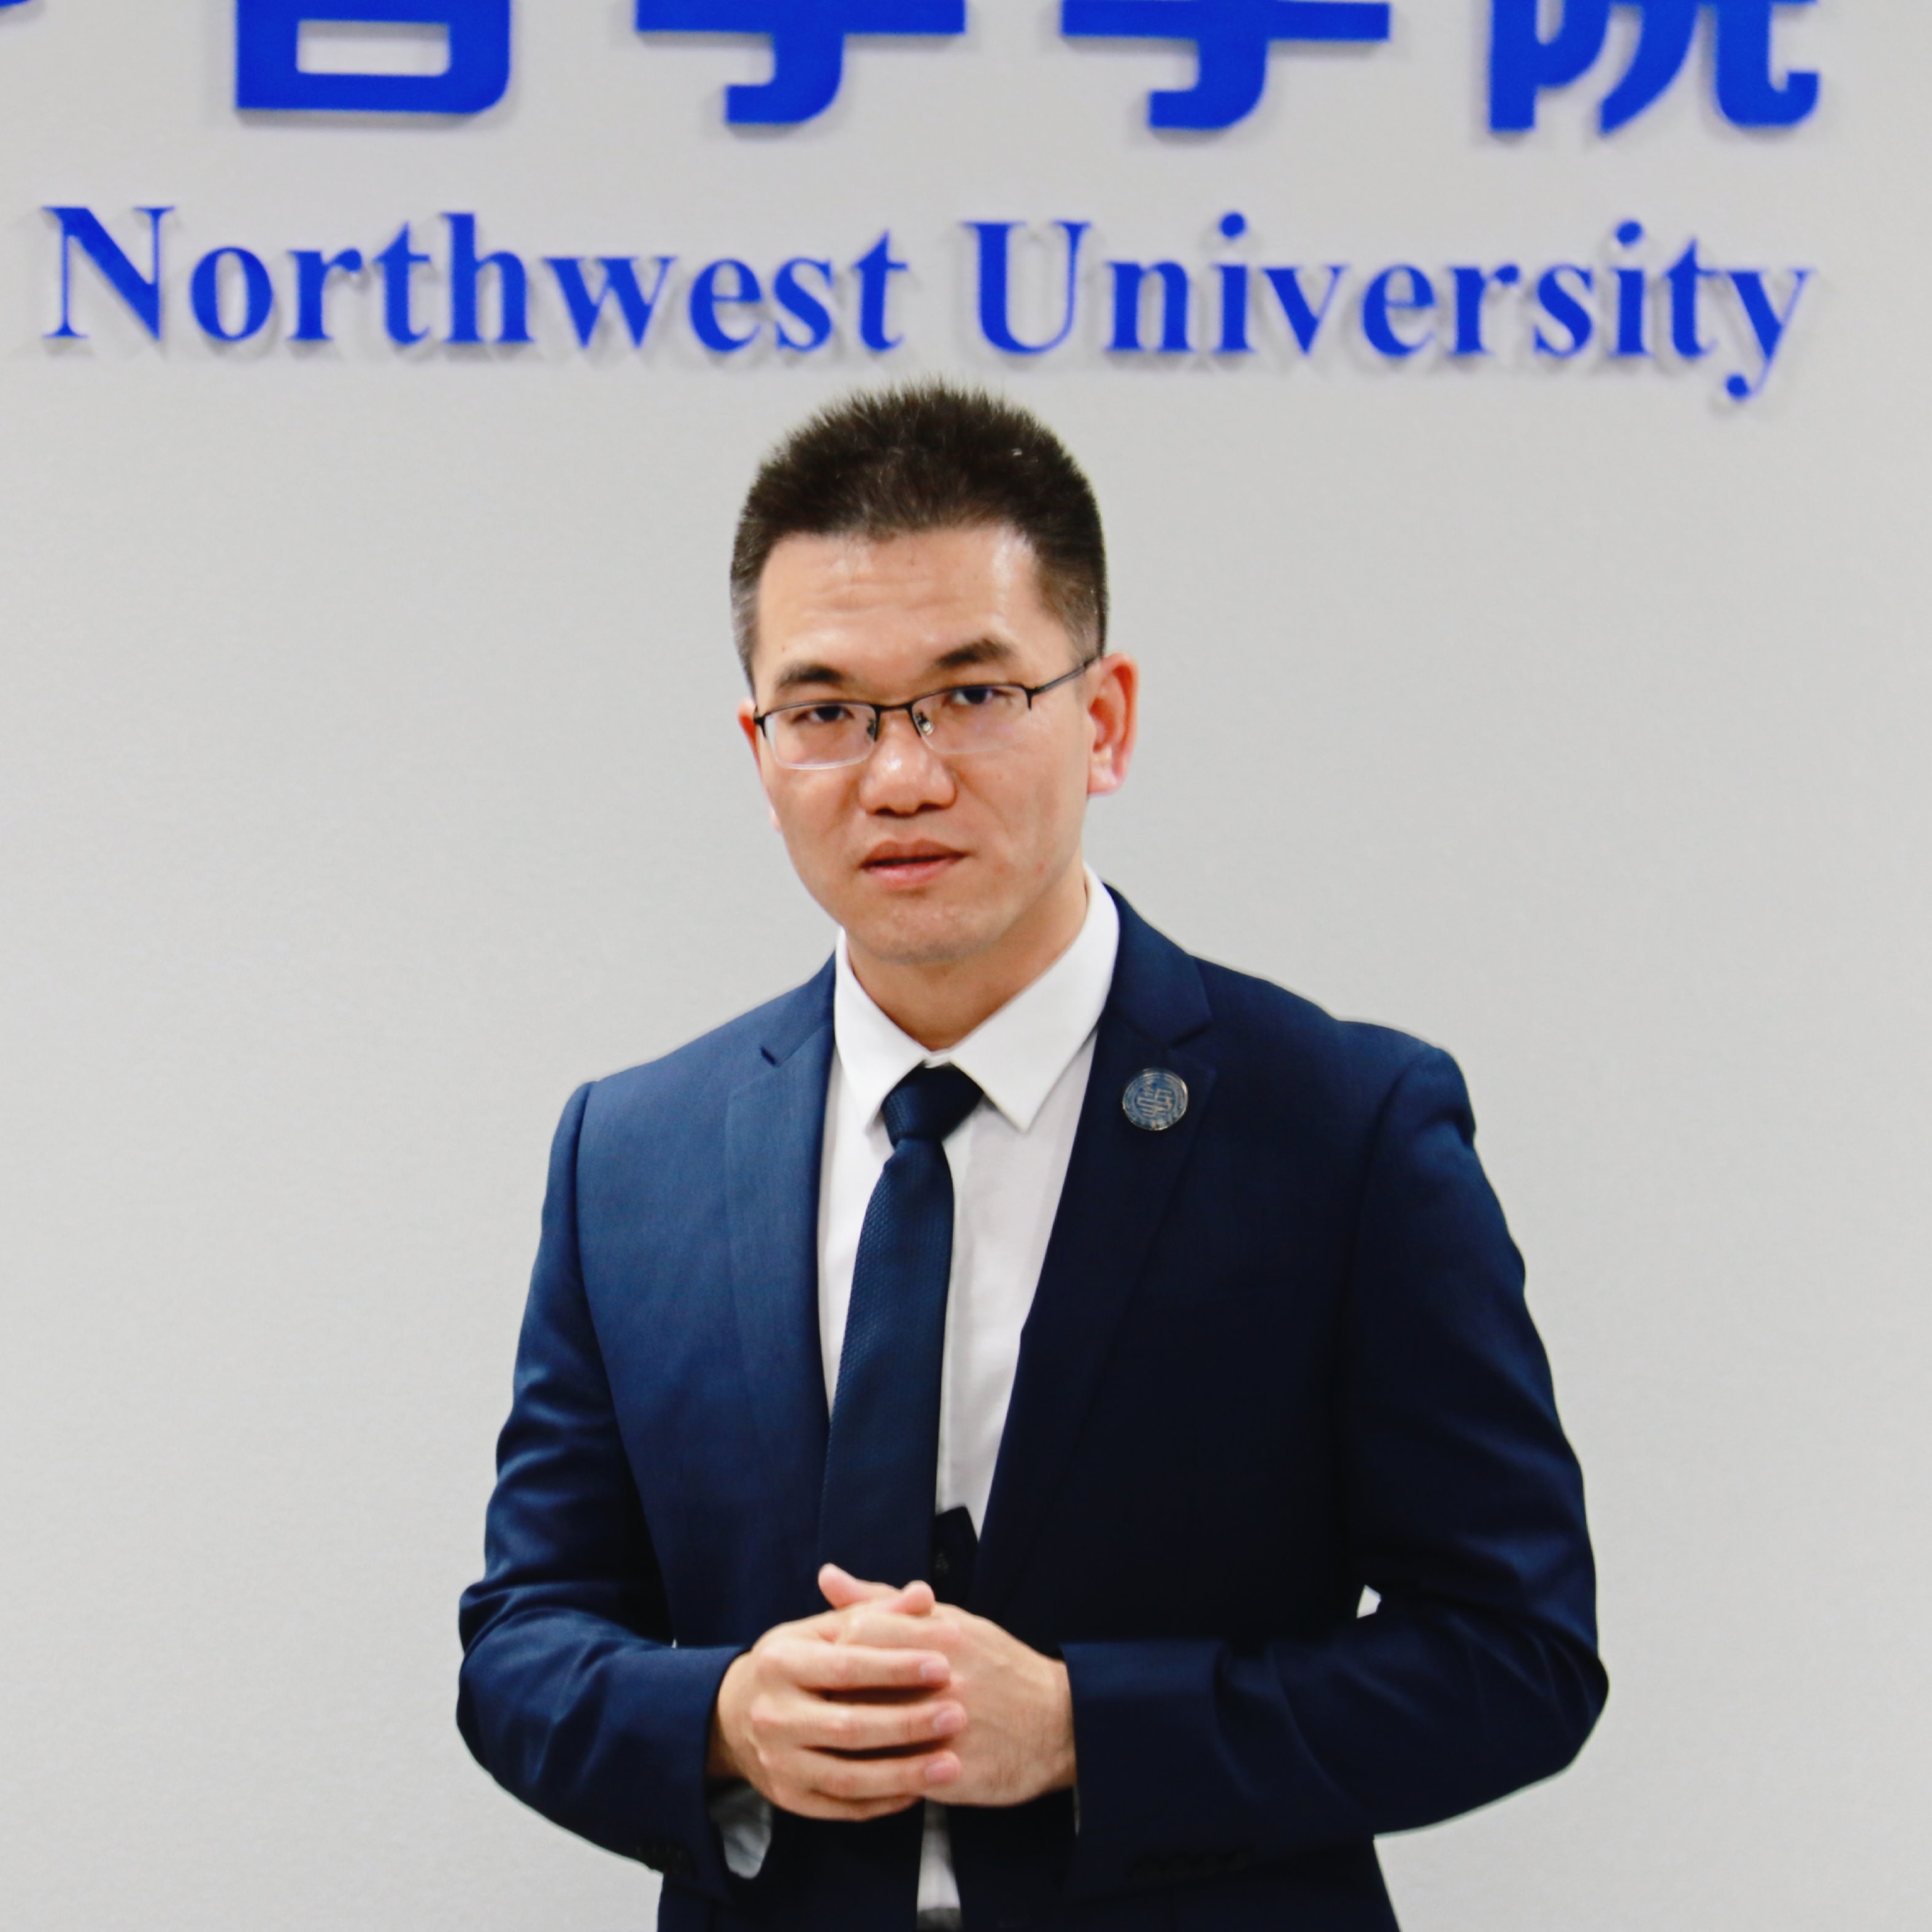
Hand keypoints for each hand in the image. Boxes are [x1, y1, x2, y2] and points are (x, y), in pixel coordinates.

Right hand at [707, 1576, 964, 1821]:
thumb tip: (923, 1593)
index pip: (845, 1666)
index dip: (896, 1667)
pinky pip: (842, 1806)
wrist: (737, 1713)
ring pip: (847, 1777)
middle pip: (848, 1726)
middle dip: (908, 1723)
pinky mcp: (787, 1798)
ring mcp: (778, 1762)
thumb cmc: (797, 1661)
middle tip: (959, 1715)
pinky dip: (883, 1801)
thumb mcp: (824, 1629)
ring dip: (903, 1773)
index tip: (944, 1665)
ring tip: (952, 1764)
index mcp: (781, 1662)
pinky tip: (920, 1789)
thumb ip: (875, 1612)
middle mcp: (772, 1715)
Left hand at [823, 1566, 1076, 1807]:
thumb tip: (827, 1576)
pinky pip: (897, 1779)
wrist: (1057, 1723)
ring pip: (872, 1735)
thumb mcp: (948, 1619)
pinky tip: (872, 1769)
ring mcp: (949, 1727)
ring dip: (851, 1737)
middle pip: (858, 1684)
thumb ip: (884, 1600)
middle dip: (835, 1693)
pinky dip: (877, 1775)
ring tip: (845, 1736)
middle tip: (828, 1701)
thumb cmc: (996, 1665)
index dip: (838, 1648)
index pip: (859, 1634)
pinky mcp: (955, 1773)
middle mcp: (943, 1678)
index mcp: (939, 1635)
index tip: (833, 1660)